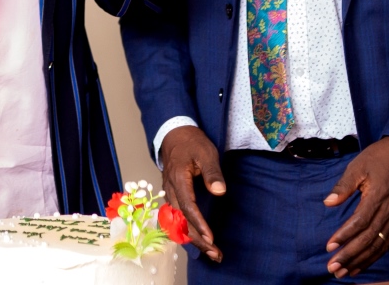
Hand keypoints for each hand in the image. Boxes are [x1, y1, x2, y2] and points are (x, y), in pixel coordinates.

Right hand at [159, 125, 226, 262]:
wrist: (174, 134)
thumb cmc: (191, 142)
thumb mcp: (206, 153)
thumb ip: (212, 173)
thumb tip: (219, 192)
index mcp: (178, 179)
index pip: (188, 207)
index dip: (199, 224)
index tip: (210, 238)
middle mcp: (170, 190)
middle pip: (181, 220)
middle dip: (197, 240)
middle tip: (215, 253)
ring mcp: (169, 193)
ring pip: (177, 222)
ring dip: (192, 238)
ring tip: (210, 252)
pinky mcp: (172, 195)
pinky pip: (176, 217)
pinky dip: (187, 230)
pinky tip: (198, 239)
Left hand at [323, 136, 388, 277]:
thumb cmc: (380, 157)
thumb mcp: (358, 165)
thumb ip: (344, 186)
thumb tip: (328, 202)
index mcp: (378, 196)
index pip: (360, 221)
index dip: (345, 235)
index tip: (330, 246)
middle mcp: (388, 210)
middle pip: (369, 238)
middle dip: (350, 255)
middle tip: (333, 268)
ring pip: (379, 244)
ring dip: (361, 261)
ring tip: (344, 272)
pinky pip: (386, 242)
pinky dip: (374, 256)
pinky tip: (362, 264)